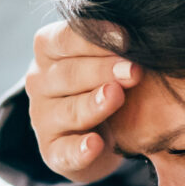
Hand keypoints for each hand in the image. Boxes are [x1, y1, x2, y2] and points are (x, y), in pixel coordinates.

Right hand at [25, 19, 136, 184]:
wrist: (102, 129)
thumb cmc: (106, 79)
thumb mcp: (109, 56)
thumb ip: (117, 44)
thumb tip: (144, 33)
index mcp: (49, 50)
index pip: (65, 39)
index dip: (94, 37)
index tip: (126, 38)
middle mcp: (40, 82)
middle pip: (68, 74)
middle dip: (102, 71)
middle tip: (134, 71)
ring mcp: (43, 119)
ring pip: (68, 112)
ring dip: (93, 105)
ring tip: (116, 97)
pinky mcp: (53, 152)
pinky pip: (65, 152)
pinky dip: (80, 150)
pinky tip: (95, 145)